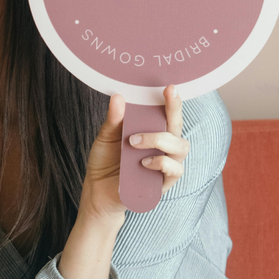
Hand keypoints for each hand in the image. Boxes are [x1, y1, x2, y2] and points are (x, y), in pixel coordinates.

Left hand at [82, 85, 189, 219]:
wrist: (97, 191)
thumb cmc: (106, 162)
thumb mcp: (106, 138)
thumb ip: (114, 120)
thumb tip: (118, 97)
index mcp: (152, 133)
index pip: (167, 115)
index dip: (172, 102)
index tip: (169, 88)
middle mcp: (163, 147)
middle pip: (178, 127)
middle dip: (174, 111)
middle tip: (164, 98)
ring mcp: (166, 165)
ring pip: (181, 147)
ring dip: (159, 140)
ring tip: (134, 142)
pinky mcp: (163, 183)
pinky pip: (174, 170)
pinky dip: (161, 163)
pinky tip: (143, 162)